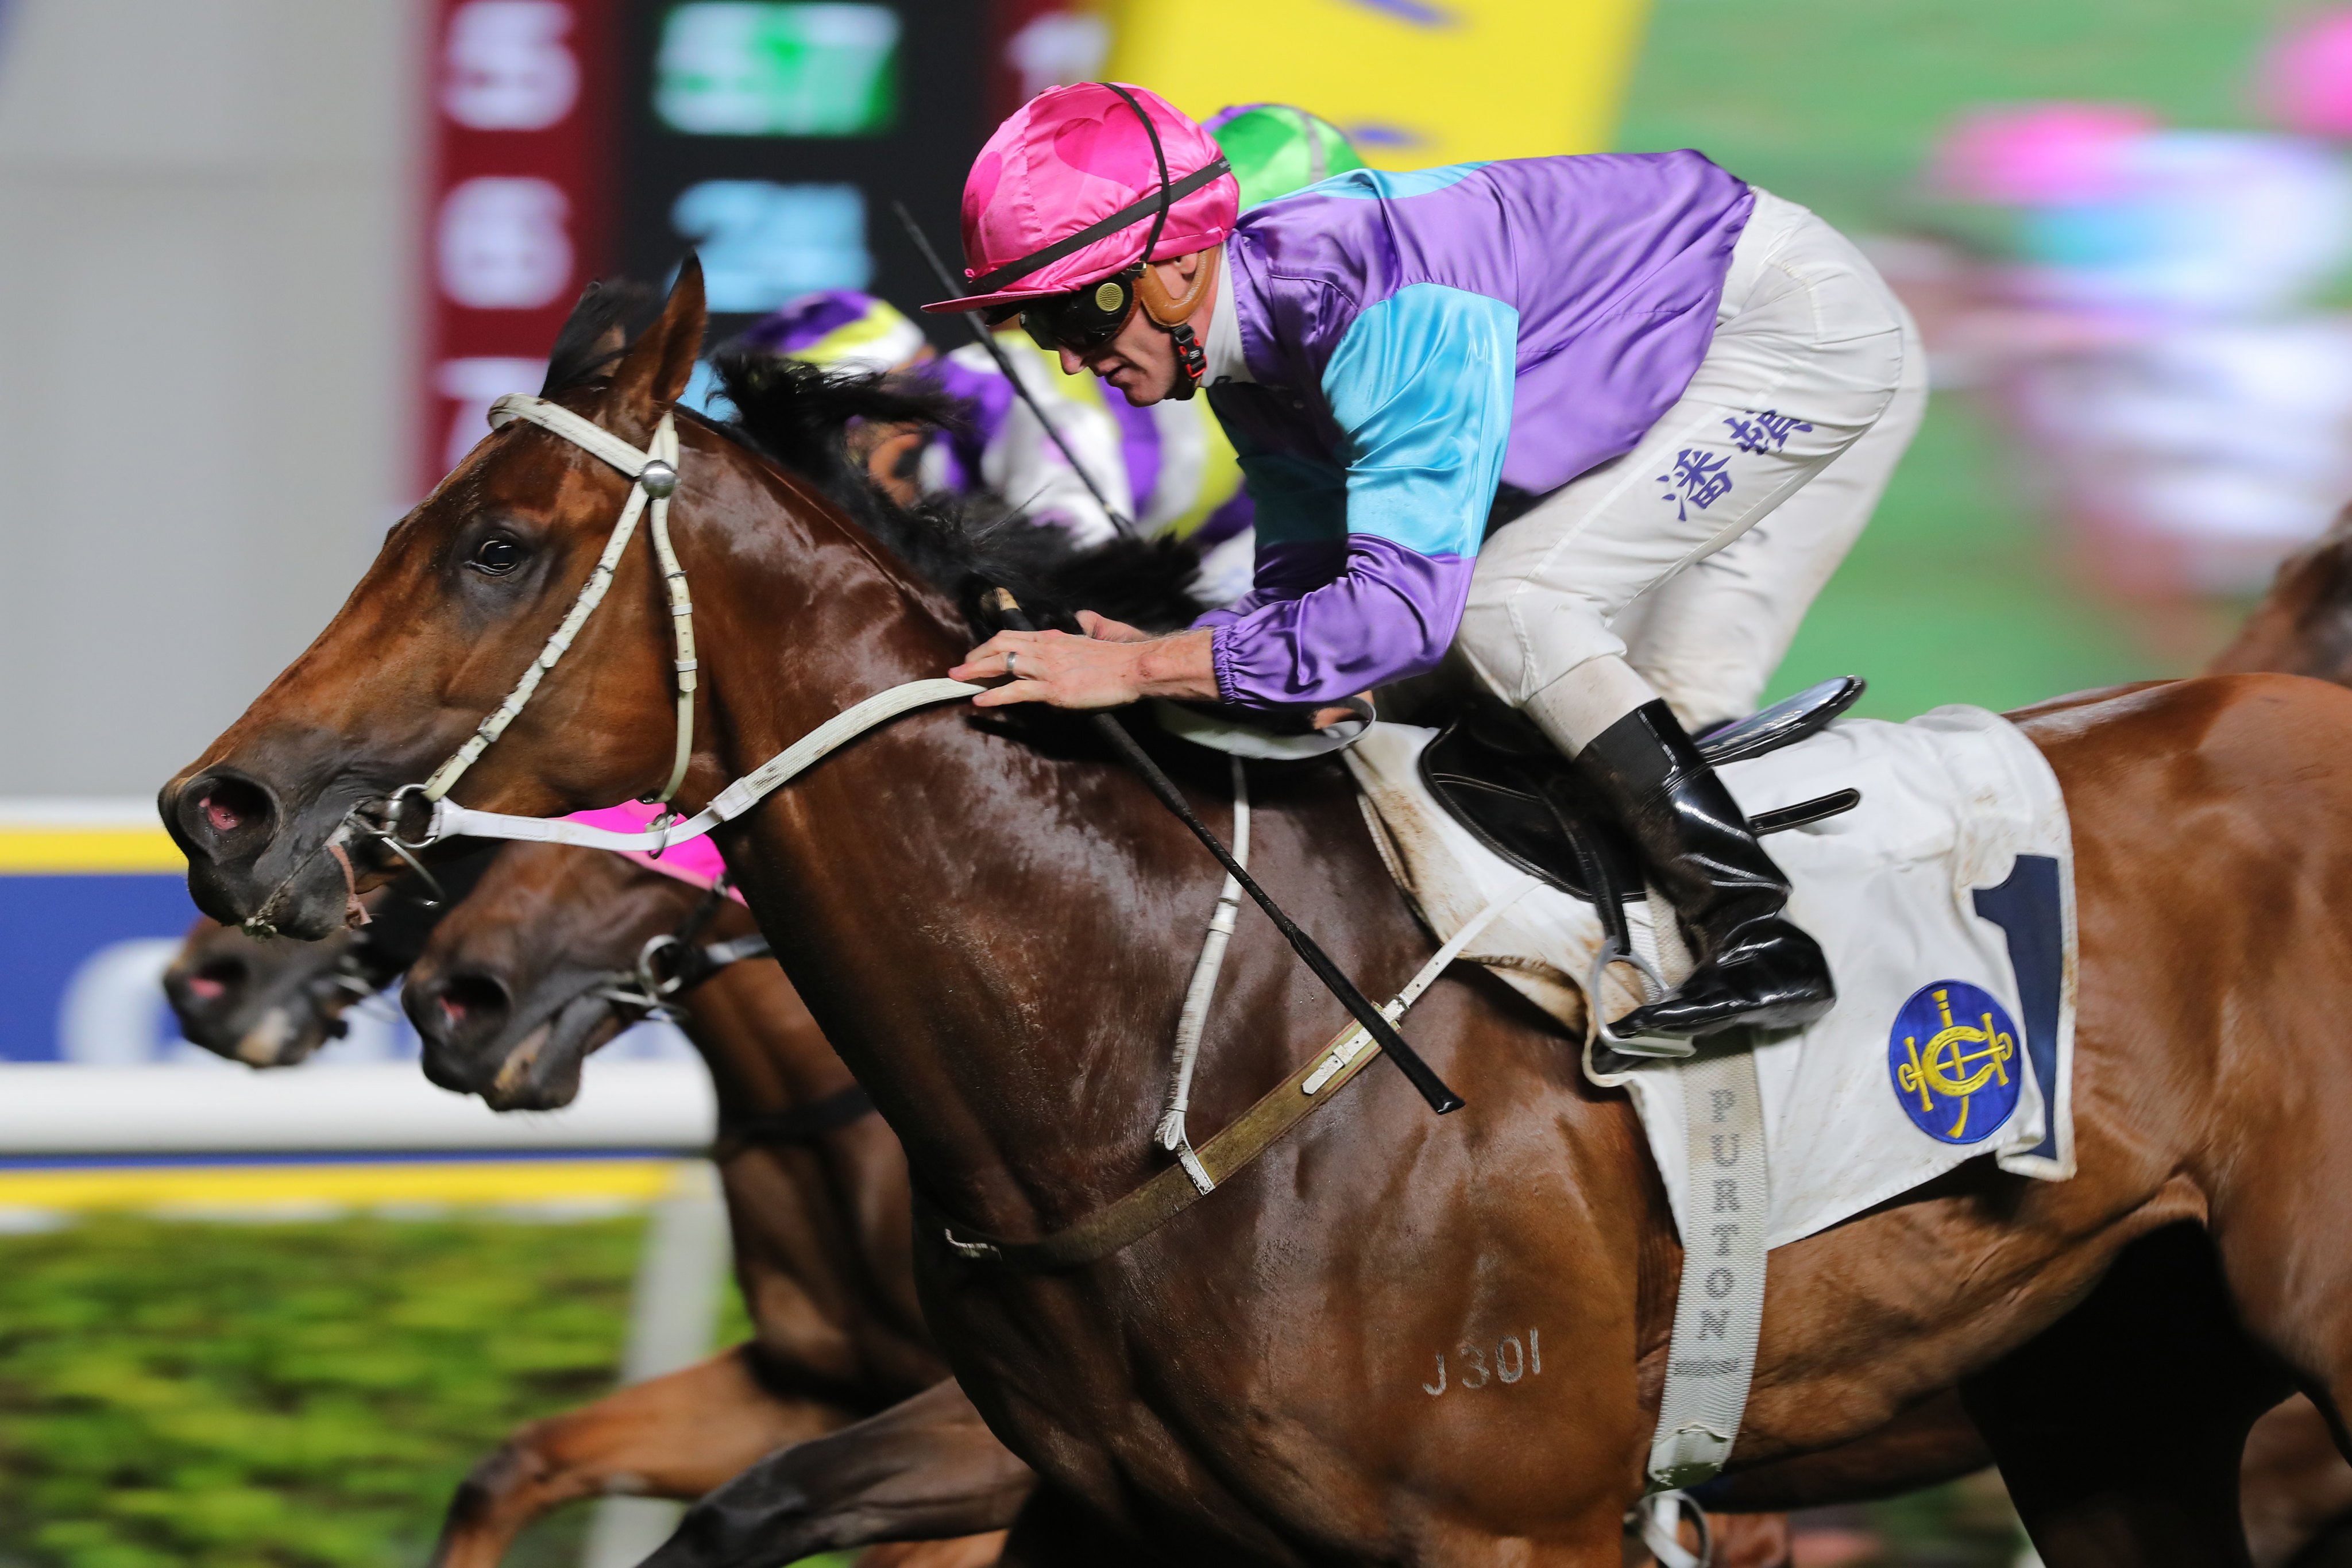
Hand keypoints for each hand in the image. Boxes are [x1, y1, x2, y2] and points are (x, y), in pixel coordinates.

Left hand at [952, 617, 1217, 709]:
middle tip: (958, 668)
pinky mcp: (1054, 689)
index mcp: (1054, 638)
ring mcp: (1048, 669)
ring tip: (958, 680)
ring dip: (976, 673)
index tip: (978, 654)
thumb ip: (1084, 628)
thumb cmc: (1118, 658)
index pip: (1013, 635)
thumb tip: (1084, 618)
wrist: (1134, 666)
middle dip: (975, 656)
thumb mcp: (1095, 637)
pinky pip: (1016, 691)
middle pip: (1000, 645)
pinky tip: (980, 702)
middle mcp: (1046, 649)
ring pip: (1002, 664)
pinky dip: (994, 696)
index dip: (990, 644)